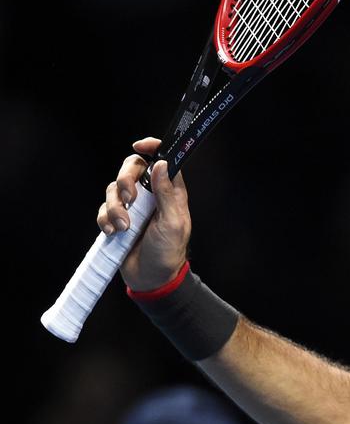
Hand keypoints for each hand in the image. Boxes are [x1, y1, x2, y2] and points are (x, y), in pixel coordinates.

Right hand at [97, 137, 191, 290]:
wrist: (151, 278)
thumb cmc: (168, 252)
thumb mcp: (172, 222)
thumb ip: (166, 193)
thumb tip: (162, 164)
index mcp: (170, 192)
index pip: (163, 160)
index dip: (153, 148)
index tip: (139, 145)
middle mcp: (150, 195)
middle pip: (131, 168)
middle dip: (125, 179)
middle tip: (130, 198)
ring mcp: (132, 207)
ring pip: (113, 189)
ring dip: (115, 207)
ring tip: (124, 227)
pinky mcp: (117, 219)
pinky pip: (103, 209)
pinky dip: (105, 219)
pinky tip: (113, 233)